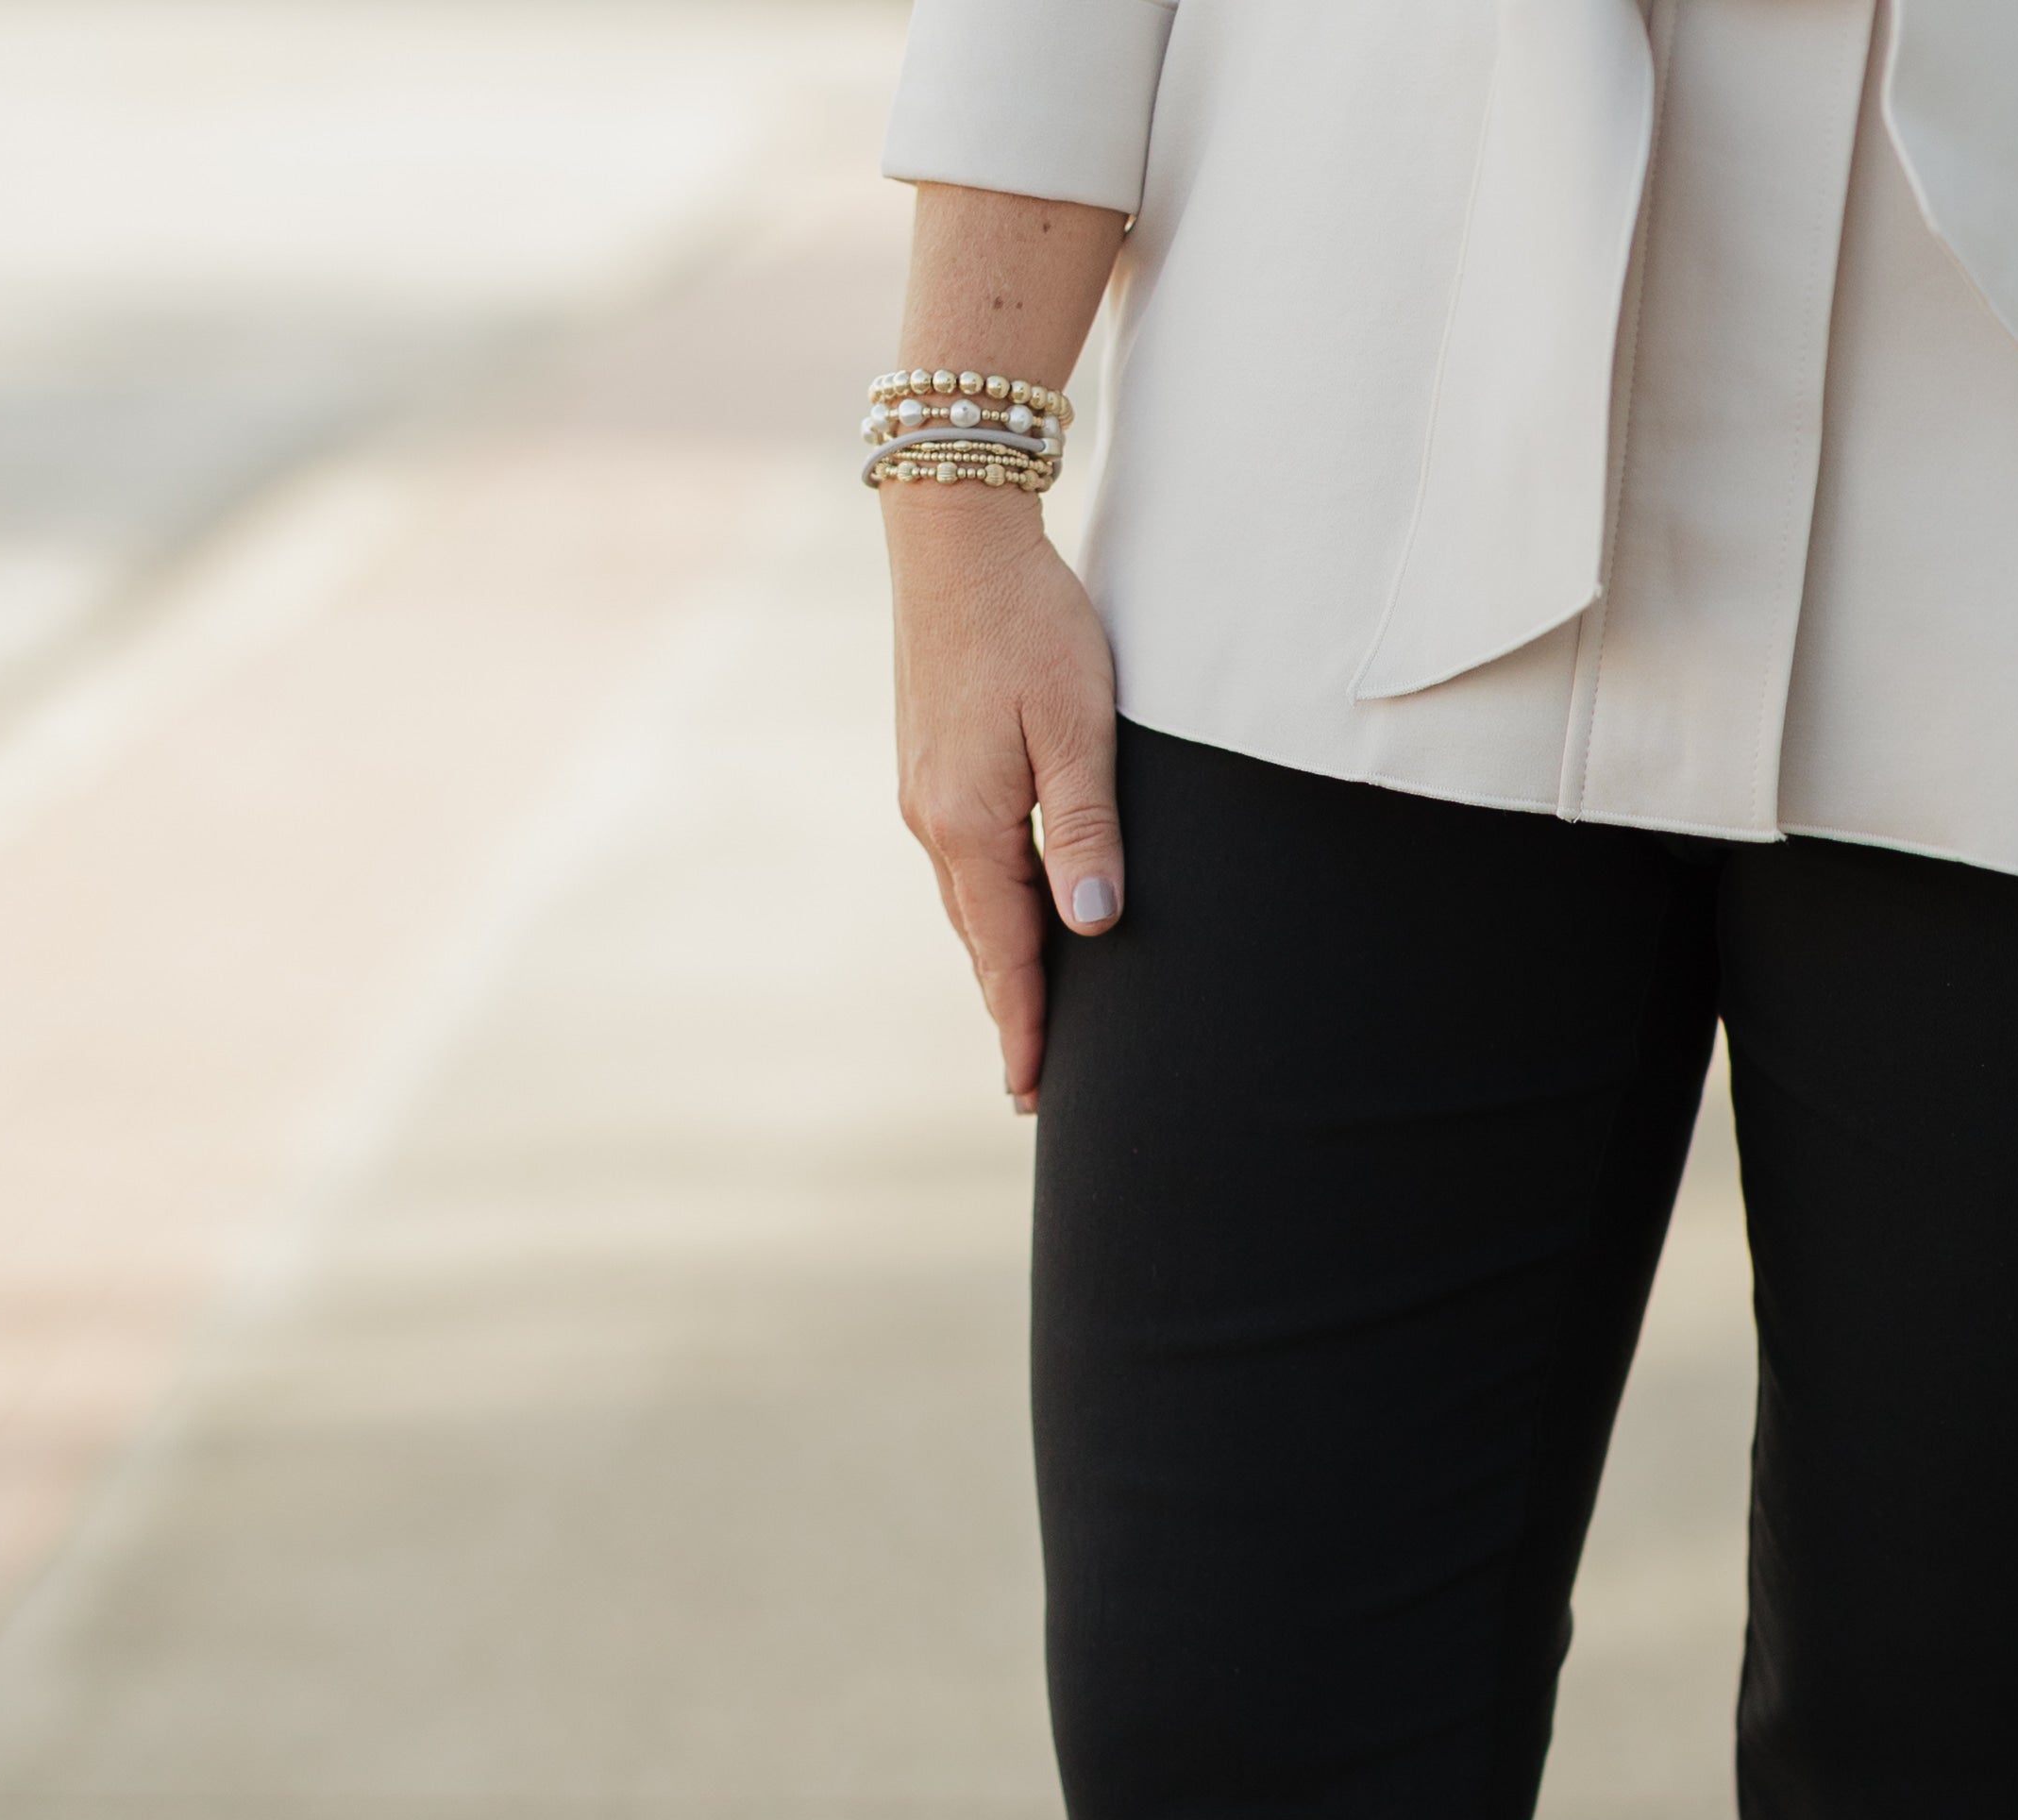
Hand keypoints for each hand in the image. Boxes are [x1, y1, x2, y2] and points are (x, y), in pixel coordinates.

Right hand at [888, 491, 1123, 1110]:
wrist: (954, 529)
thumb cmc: (1031, 619)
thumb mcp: (1078, 725)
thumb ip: (1087, 829)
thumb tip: (1092, 928)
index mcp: (970, 823)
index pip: (1006, 955)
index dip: (1025, 1027)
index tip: (1033, 1093)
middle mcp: (934, 819)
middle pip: (981, 942)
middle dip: (1010, 1012)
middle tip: (1033, 1085)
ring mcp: (924, 791)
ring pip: (969, 904)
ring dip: (997, 963)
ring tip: (1026, 1017)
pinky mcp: (929, 764)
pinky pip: (963, 864)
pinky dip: (986, 910)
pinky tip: (1007, 919)